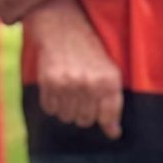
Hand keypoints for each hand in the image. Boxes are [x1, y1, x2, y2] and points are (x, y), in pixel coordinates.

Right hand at [28, 0, 122, 137]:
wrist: (63, 28)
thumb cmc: (90, 51)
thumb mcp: (109, 71)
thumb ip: (113, 102)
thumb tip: (114, 134)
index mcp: (108, 80)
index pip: (108, 117)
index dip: (108, 123)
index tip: (110, 129)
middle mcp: (89, 84)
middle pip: (85, 120)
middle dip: (85, 112)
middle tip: (83, 96)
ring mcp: (67, 84)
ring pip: (67, 117)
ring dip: (68, 108)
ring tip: (71, 90)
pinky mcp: (48, 83)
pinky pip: (50, 109)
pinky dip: (53, 103)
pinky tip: (58, 88)